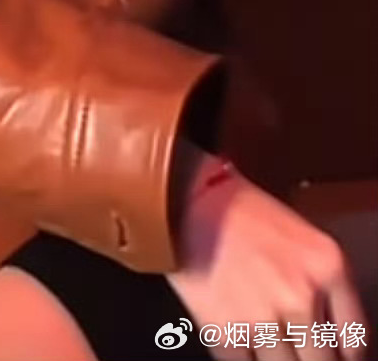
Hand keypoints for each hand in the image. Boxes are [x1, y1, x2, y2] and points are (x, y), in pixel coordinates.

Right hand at [169, 148, 368, 353]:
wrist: (189, 199)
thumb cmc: (244, 213)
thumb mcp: (304, 239)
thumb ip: (326, 288)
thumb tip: (334, 339)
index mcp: (328, 267)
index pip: (355, 342)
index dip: (344, 357)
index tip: (333, 356)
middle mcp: (301, 295)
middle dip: (310, 359)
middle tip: (299, 350)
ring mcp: (263, 317)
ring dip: (276, 359)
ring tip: (266, 338)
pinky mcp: (226, 332)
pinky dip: (245, 357)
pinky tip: (242, 339)